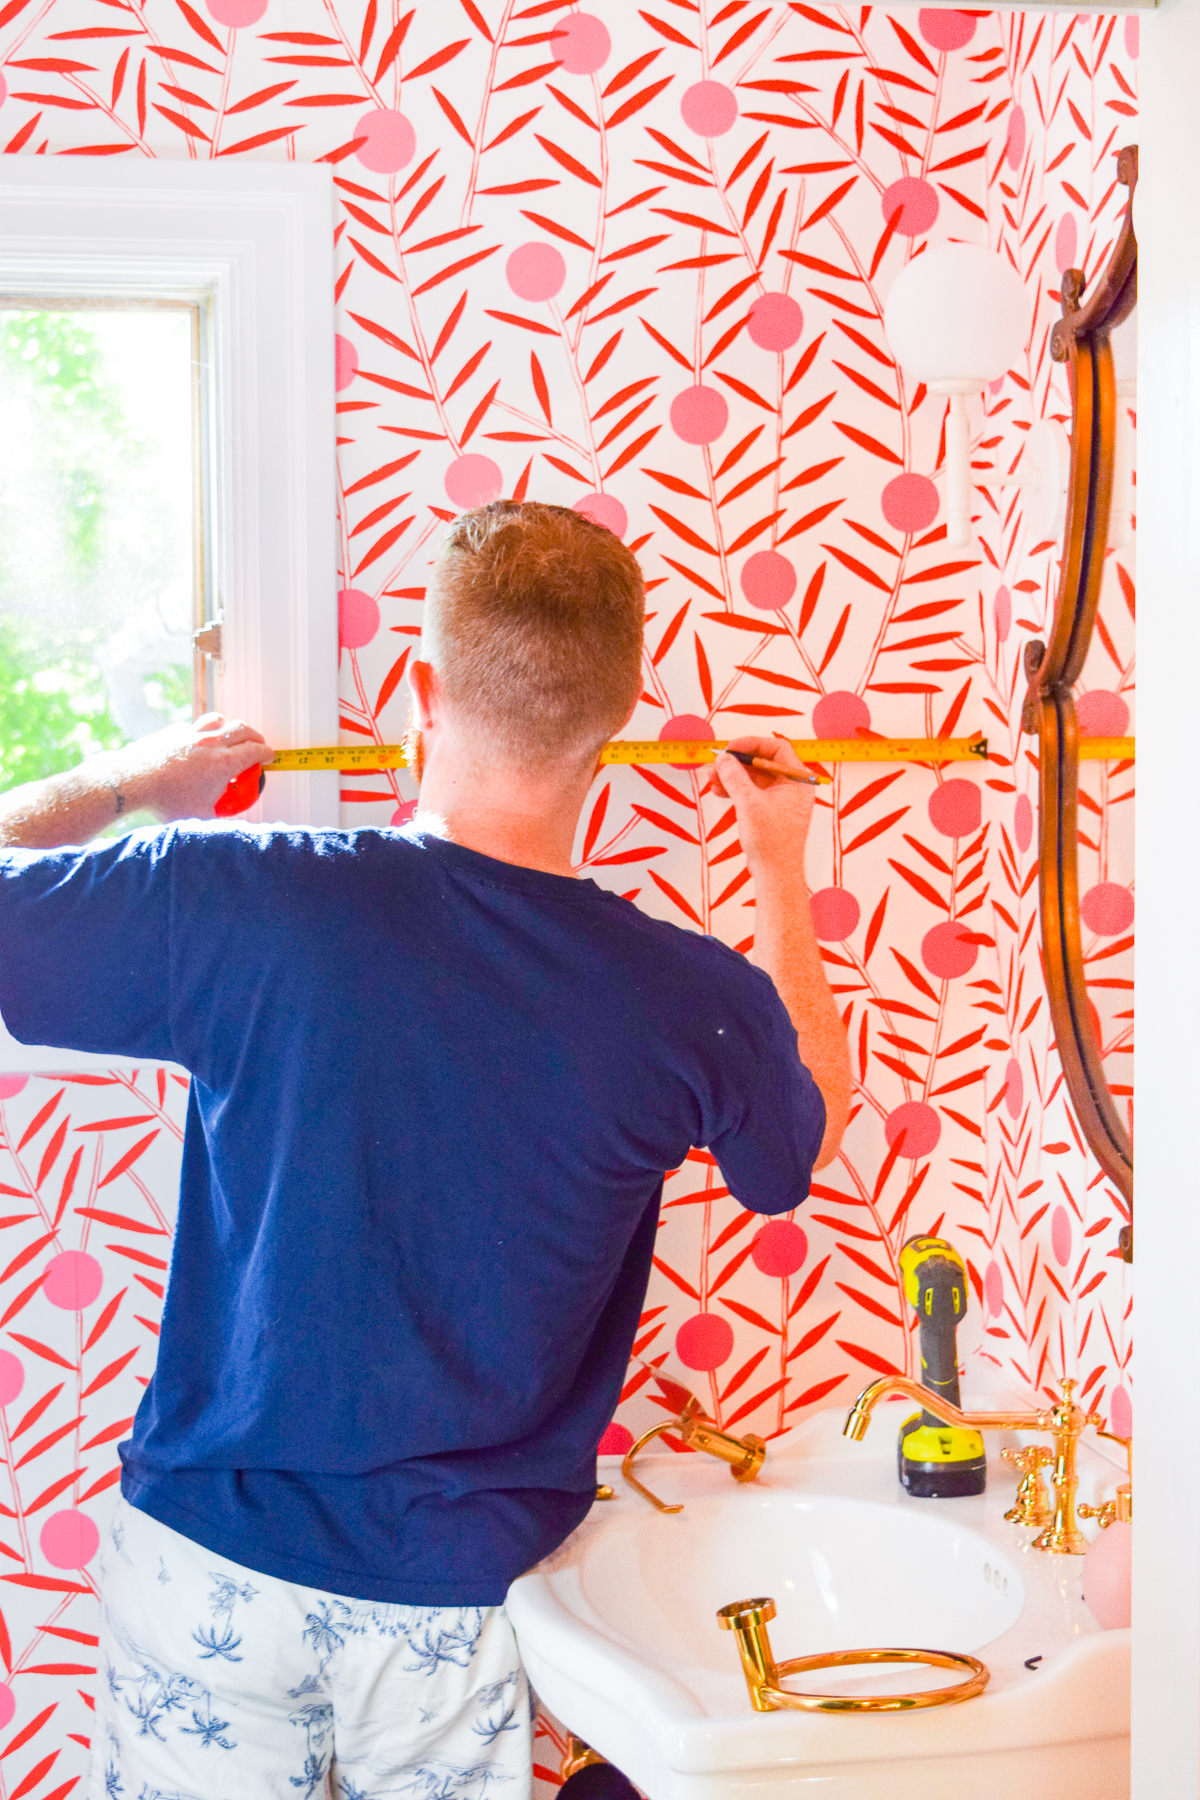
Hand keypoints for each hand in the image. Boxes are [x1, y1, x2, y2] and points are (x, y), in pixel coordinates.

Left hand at [110, 714, 275, 821]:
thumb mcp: (200, 817)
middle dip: (255, 737)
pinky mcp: (174, 732)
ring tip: (230, 735)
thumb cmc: (165, 800)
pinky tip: (198, 743)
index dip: (267, 753)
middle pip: (243, 730)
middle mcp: (211, 743)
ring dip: (230, 726)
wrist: (133, 781)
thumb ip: (219, 819)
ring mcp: (192, 734)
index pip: (255, 751)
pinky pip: (194, 726)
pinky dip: (203, 732)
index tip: (269, 756)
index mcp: (223, 763)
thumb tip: (230, 828)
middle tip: (257, 744)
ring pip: (219, 720)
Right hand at [705, 735, 815, 877]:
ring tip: (711, 779)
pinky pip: (752, 791)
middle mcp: (792, 786)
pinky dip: (736, 789)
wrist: (775, 874)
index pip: (776, 748)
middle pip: (762, 761)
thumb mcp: (749, 803)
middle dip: (737, 762)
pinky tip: (718, 791)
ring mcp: (781, 799)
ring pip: (754, 777)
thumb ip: (735, 776)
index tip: (730, 748)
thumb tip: (722, 757)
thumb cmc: (770, 841)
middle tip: (716, 765)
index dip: (752, 744)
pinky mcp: (770, 811)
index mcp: (797, 780)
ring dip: (732, 776)